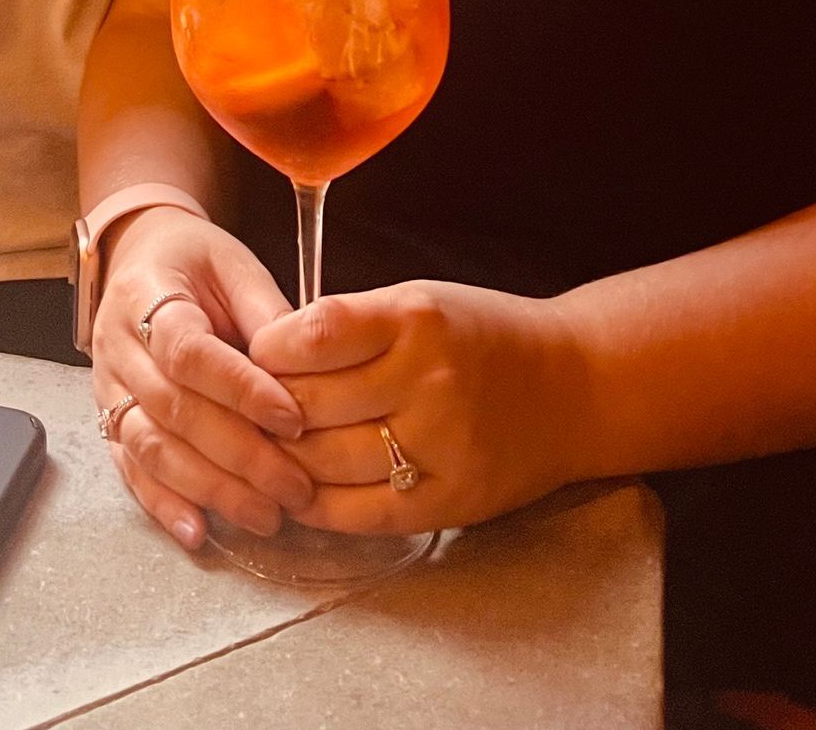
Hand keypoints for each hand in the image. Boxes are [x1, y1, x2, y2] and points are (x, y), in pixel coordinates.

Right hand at [90, 208, 314, 552]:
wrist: (138, 258)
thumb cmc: (195, 262)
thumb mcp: (235, 266)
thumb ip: (267, 314)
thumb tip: (307, 370)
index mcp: (147, 295)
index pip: (189, 352)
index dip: (241, 390)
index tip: (293, 419)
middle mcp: (118, 346)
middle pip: (173, 411)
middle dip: (239, 456)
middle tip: (294, 487)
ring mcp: (108, 388)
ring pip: (152, 449)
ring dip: (210, 489)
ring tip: (266, 516)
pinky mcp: (109, 421)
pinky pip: (131, 470)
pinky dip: (163, 505)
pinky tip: (199, 532)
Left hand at [249, 279, 591, 533]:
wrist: (575, 387)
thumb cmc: (485, 336)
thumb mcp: (419, 303)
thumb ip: (352, 327)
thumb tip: (266, 357)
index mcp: (415, 319)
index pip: (312, 335)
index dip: (267, 350)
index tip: (251, 354)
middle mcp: (428, 381)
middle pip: (311, 405)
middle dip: (264, 410)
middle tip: (240, 410)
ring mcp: (440, 446)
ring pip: (327, 463)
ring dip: (283, 461)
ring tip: (262, 451)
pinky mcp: (449, 499)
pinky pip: (361, 513)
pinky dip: (317, 508)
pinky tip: (299, 494)